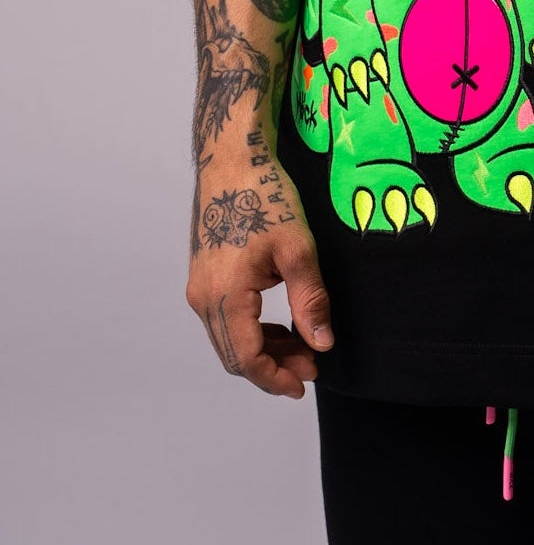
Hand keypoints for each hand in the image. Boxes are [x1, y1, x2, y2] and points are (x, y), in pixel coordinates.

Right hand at [187, 164, 333, 398]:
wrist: (233, 159)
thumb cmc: (265, 196)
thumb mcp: (298, 249)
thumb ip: (309, 301)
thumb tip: (322, 344)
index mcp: (224, 296)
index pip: (247, 359)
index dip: (275, 379)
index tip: (304, 386)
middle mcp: (202, 298)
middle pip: (235, 354)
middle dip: (273, 367)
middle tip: (313, 365)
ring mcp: (199, 286)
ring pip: (229, 339)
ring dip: (264, 350)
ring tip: (303, 346)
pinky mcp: (204, 276)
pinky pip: (226, 319)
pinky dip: (252, 330)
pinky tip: (281, 325)